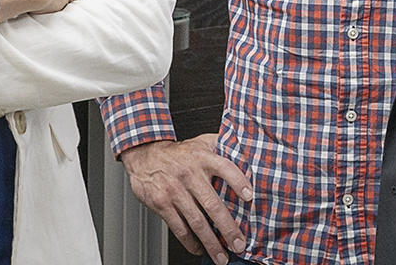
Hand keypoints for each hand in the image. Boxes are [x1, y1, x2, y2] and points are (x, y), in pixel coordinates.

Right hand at [122, 135, 253, 262]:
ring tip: (221, 256)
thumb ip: (223, 145)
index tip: (250, 197)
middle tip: (239, 243)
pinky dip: (190, 242)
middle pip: (212, 204)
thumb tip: (248, 153)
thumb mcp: (201, 142)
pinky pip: (179, 227)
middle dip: (228, 228)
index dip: (238, 181)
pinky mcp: (162, 204)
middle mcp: (189, 175)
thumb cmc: (178, 153)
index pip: (225, 168)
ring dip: (211, 242)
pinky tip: (199, 249)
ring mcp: (175, 190)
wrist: (145, 155)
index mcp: (202, 158)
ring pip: (196, 221)